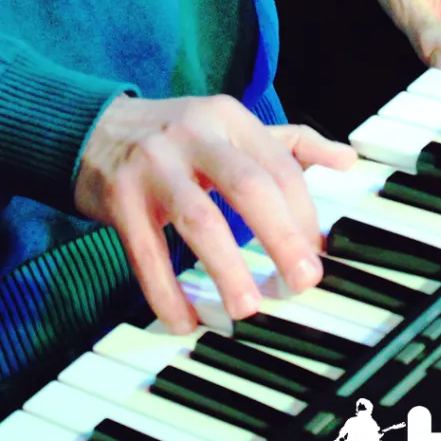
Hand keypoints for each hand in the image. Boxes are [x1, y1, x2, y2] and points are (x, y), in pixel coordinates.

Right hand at [75, 93, 355, 333]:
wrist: (93, 128)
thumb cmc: (180, 135)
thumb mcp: (234, 126)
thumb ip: (292, 142)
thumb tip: (347, 160)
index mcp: (231, 119)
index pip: (280, 167)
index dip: (304, 212)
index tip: (318, 253)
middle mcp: (195, 136)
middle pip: (247, 186)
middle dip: (280, 235)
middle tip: (304, 280)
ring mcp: (154, 166)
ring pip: (198, 220)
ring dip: (226, 267)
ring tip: (247, 308)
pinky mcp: (119, 200)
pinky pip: (146, 252)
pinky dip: (166, 291)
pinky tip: (184, 320)